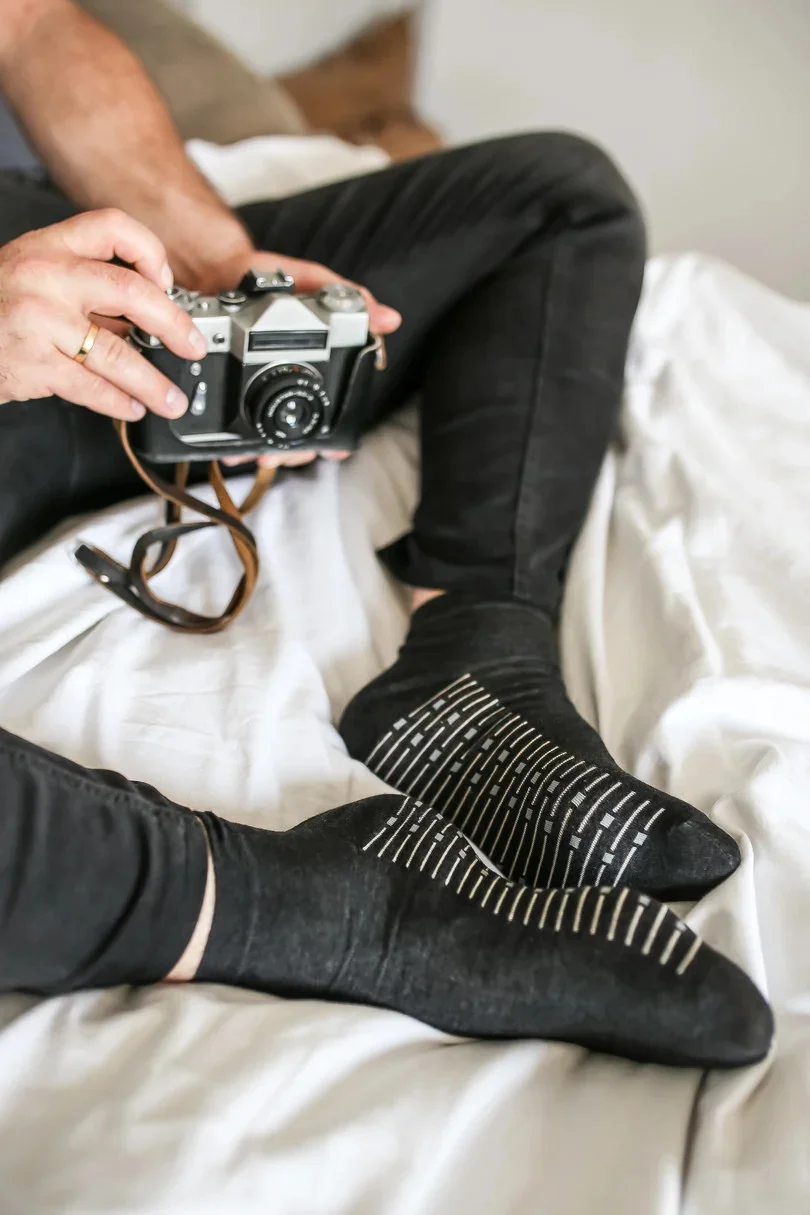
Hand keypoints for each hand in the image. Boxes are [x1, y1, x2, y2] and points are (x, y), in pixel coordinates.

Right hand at [0, 209, 207, 420]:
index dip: (150, 251)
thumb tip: (149, 320)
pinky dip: (118, 402)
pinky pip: (91, 386)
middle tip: (193, 346)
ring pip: (117, 353)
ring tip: (171, 400)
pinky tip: (131, 407)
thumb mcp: (34, 277)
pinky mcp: (34, 362)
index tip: (168, 280)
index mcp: (49, 247)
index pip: (113, 227)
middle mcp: (46, 277)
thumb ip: (86, 290)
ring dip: (153, 382)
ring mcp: (39, 320)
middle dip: (174, 324)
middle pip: (131, 291)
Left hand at [216, 250, 401, 470]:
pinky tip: (233, 450)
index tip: (332, 452)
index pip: (337, 412)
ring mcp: (265, 393)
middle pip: (305, 434)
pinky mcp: (237, 394)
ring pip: (277, 439)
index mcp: (322, 367)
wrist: (219, 272)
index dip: (335, 438)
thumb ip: (349, 300)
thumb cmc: (272, 281)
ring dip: (268, 451)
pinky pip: (243, 428)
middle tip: (278, 455)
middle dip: (294, 451)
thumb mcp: (313, 283)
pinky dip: (240, 443)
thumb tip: (389, 319)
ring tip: (256, 455)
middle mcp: (298, 386)